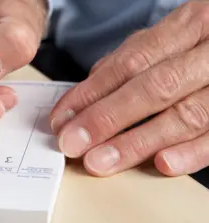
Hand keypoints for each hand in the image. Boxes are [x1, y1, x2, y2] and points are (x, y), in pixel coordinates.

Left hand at [49, 1, 208, 176]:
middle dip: (106, 118)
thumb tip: (88, 92)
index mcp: (191, 26)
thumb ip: (132, 61)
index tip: (62, 119)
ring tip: (100, 161)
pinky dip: (191, 153)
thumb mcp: (171, 38)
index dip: (92, 92)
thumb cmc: (204, 44)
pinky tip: (161, 164)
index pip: (132, 62)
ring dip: (136, 142)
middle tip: (73, 143)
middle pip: (154, 87)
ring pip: (185, 115)